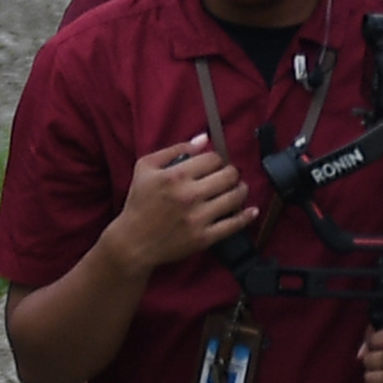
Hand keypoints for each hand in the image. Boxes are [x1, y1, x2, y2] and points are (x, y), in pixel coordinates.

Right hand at [100, 137, 256, 275]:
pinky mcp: (203, 238)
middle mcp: (188, 196)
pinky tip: (251, 210)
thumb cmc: (139, 203)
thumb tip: (204, 138)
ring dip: (240, 191)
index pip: (214, 159)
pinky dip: (246, 216)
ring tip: (235, 190)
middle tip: (227, 177)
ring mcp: (197, 218)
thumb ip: (175, 149)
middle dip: (231, 173)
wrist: (131, 243)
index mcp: (175, 176)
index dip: (216, 160)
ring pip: (236, 196)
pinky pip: (234, 224)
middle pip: (230, 175)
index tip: (214, 166)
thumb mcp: (145, 168)